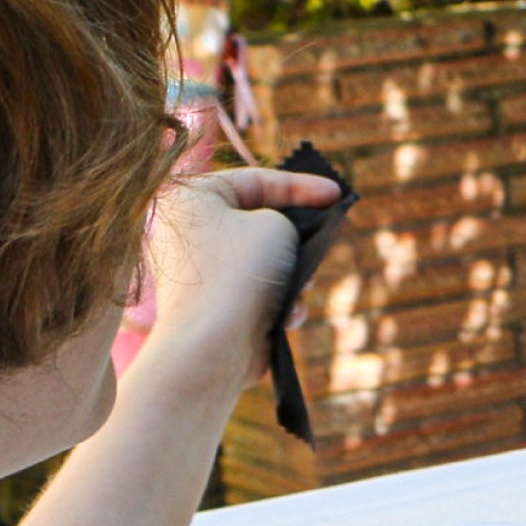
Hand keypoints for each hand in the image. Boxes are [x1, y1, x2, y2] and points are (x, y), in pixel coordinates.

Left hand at [136, 166, 342, 394]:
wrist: (213, 345)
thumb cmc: (242, 272)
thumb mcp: (278, 225)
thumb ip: (289, 219)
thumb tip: (289, 240)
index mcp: (189, 199)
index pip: (256, 180)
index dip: (303, 185)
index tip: (339, 196)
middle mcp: (185, 232)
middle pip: (258, 222)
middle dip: (297, 239)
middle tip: (325, 243)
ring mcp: (196, 271)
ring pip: (261, 260)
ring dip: (292, 274)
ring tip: (303, 288)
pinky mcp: (209, 306)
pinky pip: (252, 290)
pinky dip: (276, 300)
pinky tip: (287, 314)